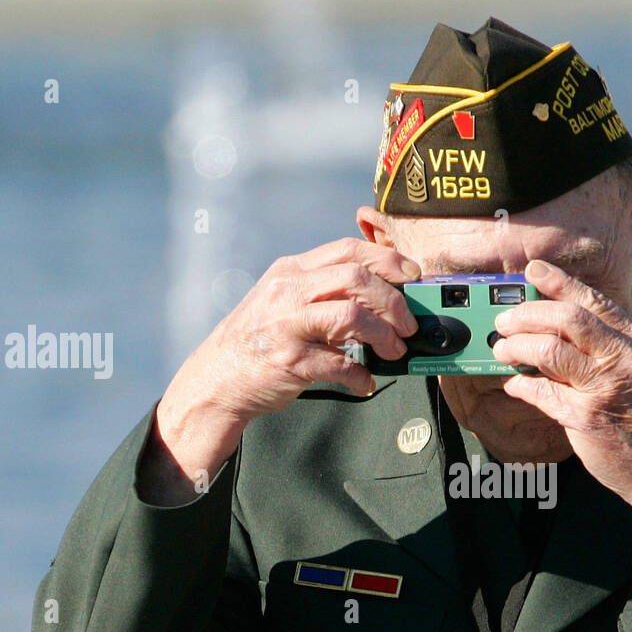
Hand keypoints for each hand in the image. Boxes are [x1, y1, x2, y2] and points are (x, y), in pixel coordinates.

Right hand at [140, 238, 418, 503]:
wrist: (217, 378)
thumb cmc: (261, 339)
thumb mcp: (285, 300)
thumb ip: (324, 290)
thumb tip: (383, 297)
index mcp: (291, 271)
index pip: (347, 250)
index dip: (387, 259)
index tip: (413, 275)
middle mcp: (288, 292)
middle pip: (356, 278)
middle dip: (394, 301)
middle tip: (409, 325)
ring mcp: (287, 325)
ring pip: (352, 315)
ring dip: (384, 335)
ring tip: (395, 352)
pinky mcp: (290, 361)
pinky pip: (340, 364)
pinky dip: (360, 375)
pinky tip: (365, 381)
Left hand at [490, 259, 631, 529]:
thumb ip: (608, 351)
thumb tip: (558, 335)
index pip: (594, 302)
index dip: (559, 282)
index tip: (533, 272)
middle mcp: (626, 357)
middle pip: (567, 318)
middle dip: (528, 314)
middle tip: (505, 321)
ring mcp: (607, 386)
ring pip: (550, 349)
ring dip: (518, 346)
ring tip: (502, 349)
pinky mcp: (588, 417)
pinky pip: (542, 392)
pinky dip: (522, 385)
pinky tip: (514, 384)